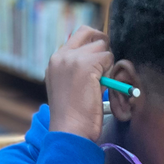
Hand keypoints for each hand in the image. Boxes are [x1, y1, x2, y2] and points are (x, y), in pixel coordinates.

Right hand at [45, 26, 112, 141]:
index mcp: (55, 61)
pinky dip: (109, 72)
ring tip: (99, 85)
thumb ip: (78, 70)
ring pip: (102, 46)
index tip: (99, 59)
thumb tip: (99, 58)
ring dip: (106, 64)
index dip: (92, 43)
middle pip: (89, 32)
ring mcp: (73, 59)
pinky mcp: (86, 65)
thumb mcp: (69, 87)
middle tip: (105, 64)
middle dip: (102, 45)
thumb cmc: (73, 117)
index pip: (77, 36)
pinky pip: (108, 57)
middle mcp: (61, 56)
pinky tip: (100, 88)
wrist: (70, 131)